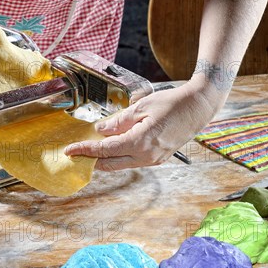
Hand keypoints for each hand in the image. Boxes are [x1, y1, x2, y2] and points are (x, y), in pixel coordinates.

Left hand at [64, 81, 225, 170]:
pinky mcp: (157, 159)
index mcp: (140, 142)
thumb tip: (101, 130)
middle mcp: (146, 156)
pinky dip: (118, 158)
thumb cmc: (172, 103)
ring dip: (104, 160)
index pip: (105, 150)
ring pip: (121, 164)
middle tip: (75, 155)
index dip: (85, 150)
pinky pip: (132, 161)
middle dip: (90, 160)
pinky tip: (110, 150)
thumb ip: (119, 121)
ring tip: (89, 153)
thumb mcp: (141, 107)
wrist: (198, 108)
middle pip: (110, 163)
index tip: (70, 150)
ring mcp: (153, 160)